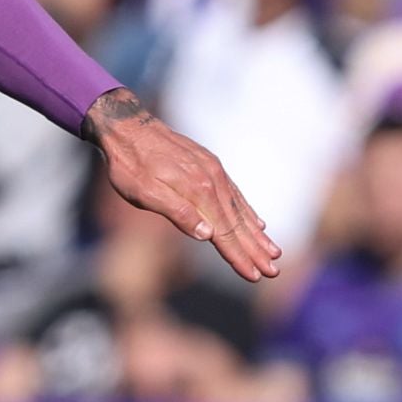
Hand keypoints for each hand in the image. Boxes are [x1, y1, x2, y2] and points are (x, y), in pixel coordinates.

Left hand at [92, 92, 281, 280]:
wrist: (127, 125)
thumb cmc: (130, 164)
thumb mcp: (144, 192)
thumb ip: (176, 212)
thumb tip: (206, 234)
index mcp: (198, 192)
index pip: (223, 233)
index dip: (238, 256)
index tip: (255, 276)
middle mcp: (212, 181)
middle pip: (237, 224)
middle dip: (255, 250)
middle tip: (274, 272)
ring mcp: (214, 172)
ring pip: (240, 210)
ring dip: (257, 234)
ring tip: (273, 251)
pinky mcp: (210, 165)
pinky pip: (235, 194)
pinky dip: (248, 211)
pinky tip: (256, 222)